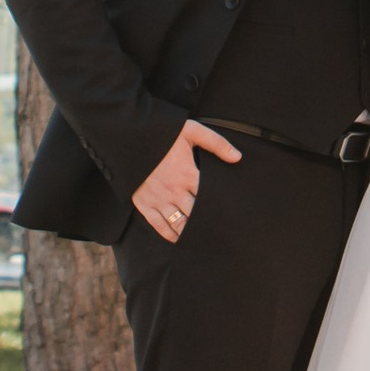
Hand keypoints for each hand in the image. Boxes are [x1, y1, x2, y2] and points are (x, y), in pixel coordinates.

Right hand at [131, 119, 241, 241]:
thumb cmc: (164, 132)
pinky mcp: (143, 203)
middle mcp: (174, 191)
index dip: (219, 208)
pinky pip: (158, 225)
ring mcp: (158, 199)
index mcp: (188, 175)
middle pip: (195, 215)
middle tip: (219, 233)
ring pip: (178, 223)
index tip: (229, 215)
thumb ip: (216, 143)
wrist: (131, 136)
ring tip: (202, 239)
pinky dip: (169, 234)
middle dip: (207, 223)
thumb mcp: (192, 131)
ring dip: (190, 232)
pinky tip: (178, 239)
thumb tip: (238, 157)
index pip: (209, 198)